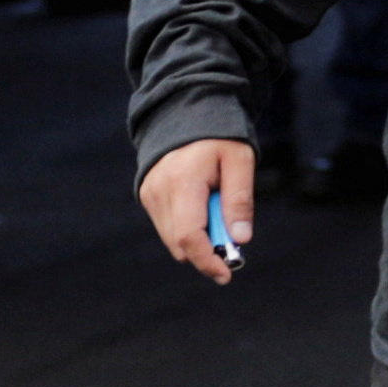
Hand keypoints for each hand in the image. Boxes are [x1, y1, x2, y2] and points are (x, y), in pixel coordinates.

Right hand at [140, 135, 252, 284]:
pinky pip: (167, 227)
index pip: (190, 236)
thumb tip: (240, 239)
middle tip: (231, 244)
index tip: (225, 274)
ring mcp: (150, 194)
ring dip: (198, 240)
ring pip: (173, 239)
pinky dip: (187, 229)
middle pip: (180, 244)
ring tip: (217, 212)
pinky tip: (202, 207)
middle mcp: (159, 191)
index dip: (207, 260)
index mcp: (183, 181)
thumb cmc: (218, 135)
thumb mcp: (240, 160)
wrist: (184, 112)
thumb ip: (240, 200)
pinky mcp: (147, 196)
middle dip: (207, 253)